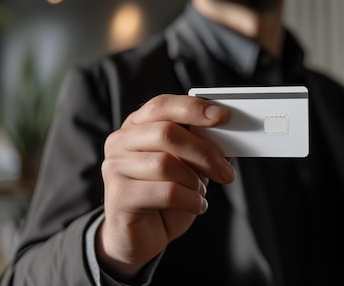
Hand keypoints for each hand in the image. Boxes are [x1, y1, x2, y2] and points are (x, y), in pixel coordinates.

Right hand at [96, 94, 235, 279]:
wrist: (140, 237)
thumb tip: (228, 137)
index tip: (222, 116)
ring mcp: (115, 168)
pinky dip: (190, 200)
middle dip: (204, 152)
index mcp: (137, 126)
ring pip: (166, 164)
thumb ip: (200, 147)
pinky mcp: (119, 197)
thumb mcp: (187, 167)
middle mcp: (120, 142)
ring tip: (200, 192)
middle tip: (226, 172)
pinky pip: (166, 192)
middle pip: (166, 134)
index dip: (192, 108)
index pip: (162, 106)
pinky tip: (196, 205)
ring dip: (195, 181)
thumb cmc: (164, 196)